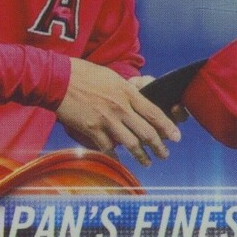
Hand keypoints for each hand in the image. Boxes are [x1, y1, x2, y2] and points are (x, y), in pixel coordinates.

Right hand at [56, 60, 181, 166]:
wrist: (59, 79)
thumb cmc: (84, 74)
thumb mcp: (112, 78)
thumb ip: (127, 92)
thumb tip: (139, 103)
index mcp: (128, 93)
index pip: (154, 113)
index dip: (168, 127)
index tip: (176, 137)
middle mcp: (121, 108)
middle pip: (147, 132)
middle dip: (159, 147)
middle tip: (165, 154)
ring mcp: (107, 120)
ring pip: (131, 144)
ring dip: (141, 156)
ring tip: (147, 162)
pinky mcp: (92, 130)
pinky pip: (108, 148)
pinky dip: (115, 155)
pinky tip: (119, 159)